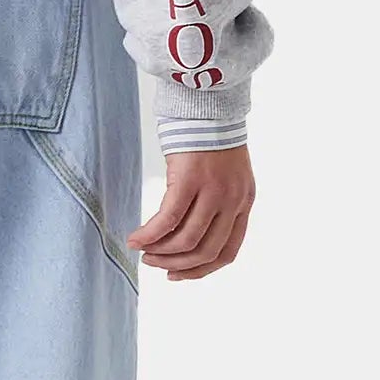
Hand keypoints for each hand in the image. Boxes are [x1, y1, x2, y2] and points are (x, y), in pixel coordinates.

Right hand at [125, 144, 253, 281]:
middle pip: (206, 251)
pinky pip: (167, 219)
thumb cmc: (209, 137)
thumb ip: (216, 203)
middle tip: (155, 264)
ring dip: (161, 252)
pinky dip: (149, 234)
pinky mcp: (190, 180)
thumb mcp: (224, 176)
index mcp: (244, 202)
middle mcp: (233, 201)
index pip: (227, 251)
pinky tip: (135, 238)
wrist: (207, 104)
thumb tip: (188, 234)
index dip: (201, 270)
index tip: (177, 275)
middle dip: (177, 265)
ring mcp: (213, 192)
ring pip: (186, 240)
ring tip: (143, 251)